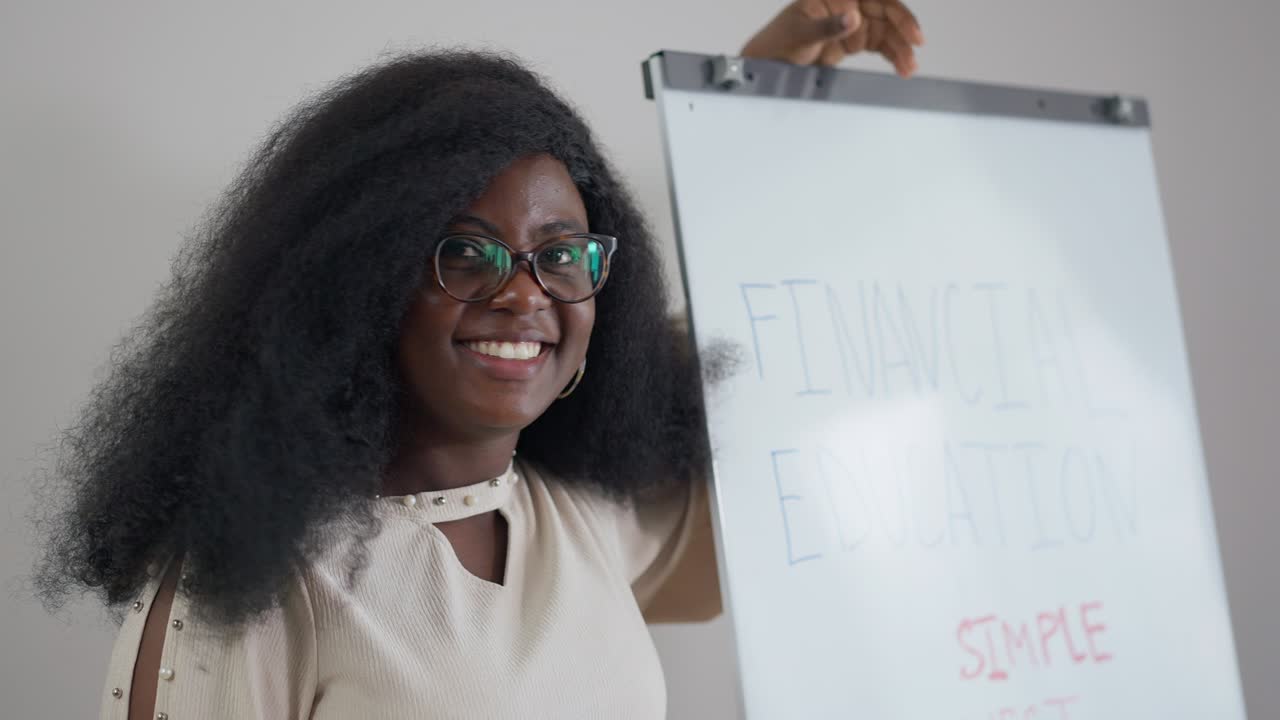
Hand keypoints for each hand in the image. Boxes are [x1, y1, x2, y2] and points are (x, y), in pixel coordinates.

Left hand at [740, 0, 923, 76]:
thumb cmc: (777, 42)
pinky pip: (879, 45)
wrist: (767, 65)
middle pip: (887, 14)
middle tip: (913, 54)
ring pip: (886, 32)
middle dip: (903, 33)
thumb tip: (854, 17)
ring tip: (908, 69)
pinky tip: (902, 68)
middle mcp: (848, 4)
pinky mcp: (852, 41)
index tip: (911, 32)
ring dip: (900, 49)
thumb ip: (827, 27)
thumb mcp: (800, 34)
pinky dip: (892, 56)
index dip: (898, 13)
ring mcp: (852, 22)